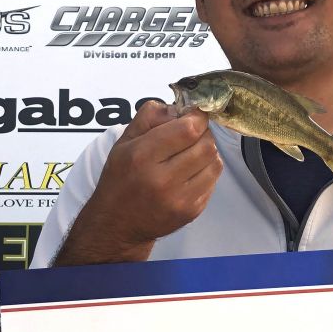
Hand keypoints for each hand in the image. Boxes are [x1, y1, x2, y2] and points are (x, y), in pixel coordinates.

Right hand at [57, 101, 221, 264]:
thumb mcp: (124, 141)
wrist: (118, 224)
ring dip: (207, 153)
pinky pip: (213, 182)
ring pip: (214, 162)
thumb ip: (150, 116)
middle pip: (206, 144)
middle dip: (202, 134)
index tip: (193, 115)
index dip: (196, 117)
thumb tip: (180, 107)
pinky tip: (190, 173)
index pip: (189, 129)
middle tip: (191, 135)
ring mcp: (179, 198)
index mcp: (142, 156)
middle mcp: (162, 179)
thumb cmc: (120, 179)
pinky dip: (206, 172)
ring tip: (190, 154)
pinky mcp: (191, 211)